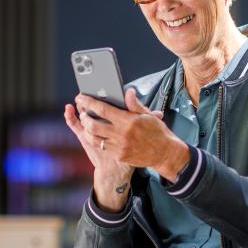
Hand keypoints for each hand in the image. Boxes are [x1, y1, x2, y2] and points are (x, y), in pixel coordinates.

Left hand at [71, 89, 189, 179]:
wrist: (165, 153)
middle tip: (83, 113)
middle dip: (84, 117)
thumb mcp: (148, 115)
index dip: (89, 102)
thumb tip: (128, 92)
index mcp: (128, 121)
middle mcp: (122, 134)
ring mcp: (119, 147)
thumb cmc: (158, 133)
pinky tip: (96, 135)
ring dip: (87, 130)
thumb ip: (134, 104)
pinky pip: (102, 147)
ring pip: (94, 138)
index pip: (103, 109)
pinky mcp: (119, 156)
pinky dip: (96, 140)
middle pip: (93, 125)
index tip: (81, 97)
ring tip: (87, 124)